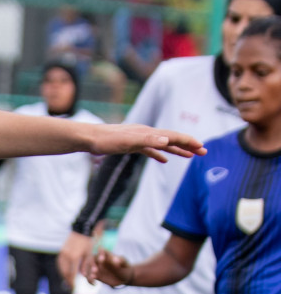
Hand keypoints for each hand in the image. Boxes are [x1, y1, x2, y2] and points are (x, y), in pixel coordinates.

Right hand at [57, 231, 93, 283]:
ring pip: (61, 268)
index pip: (71, 274)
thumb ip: (86, 266)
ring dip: (64, 275)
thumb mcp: (89, 254)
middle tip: (71, 286)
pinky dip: (62, 269)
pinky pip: (60, 263)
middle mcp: (66, 256)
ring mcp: (62, 253)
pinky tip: (65, 271)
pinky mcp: (61, 251)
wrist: (82, 229)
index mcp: (74, 257)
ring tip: (68, 280)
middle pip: (64, 272)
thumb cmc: (88, 242)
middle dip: (67, 280)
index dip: (72, 282)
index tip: (74, 287)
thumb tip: (83, 276)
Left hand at [83, 124, 204, 162]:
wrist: (90, 138)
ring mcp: (139, 139)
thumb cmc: (107, 140)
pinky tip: (165, 160)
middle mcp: (147, 134)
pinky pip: (150, 150)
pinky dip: (160, 154)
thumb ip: (148, 140)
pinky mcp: (132, 146)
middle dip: (188, 146)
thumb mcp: (128, 141)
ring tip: (190, 156)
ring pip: (163, 145)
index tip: (202, 148)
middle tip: (203, 152)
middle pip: (172, 140)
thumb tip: (167, 140)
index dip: (188, 142)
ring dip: (177, 150)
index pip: (174, 136)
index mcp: (149, 133)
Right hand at [85, 250, 134, 286]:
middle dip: (92, 265)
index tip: (102, 260)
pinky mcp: (95, 275)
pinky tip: (95, 284)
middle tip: (95, 270)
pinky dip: (90, 280)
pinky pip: (89, 277)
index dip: (100, 254)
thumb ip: (121, 261)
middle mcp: (99, 260)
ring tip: (93, 277)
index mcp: (106, 255)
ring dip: (88, 273)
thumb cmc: (125, 268)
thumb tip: (115, 259)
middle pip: (91, 259)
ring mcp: (96, 267)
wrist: (124, 277)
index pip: (101, 252)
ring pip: (88, 268)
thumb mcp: (125, 264)